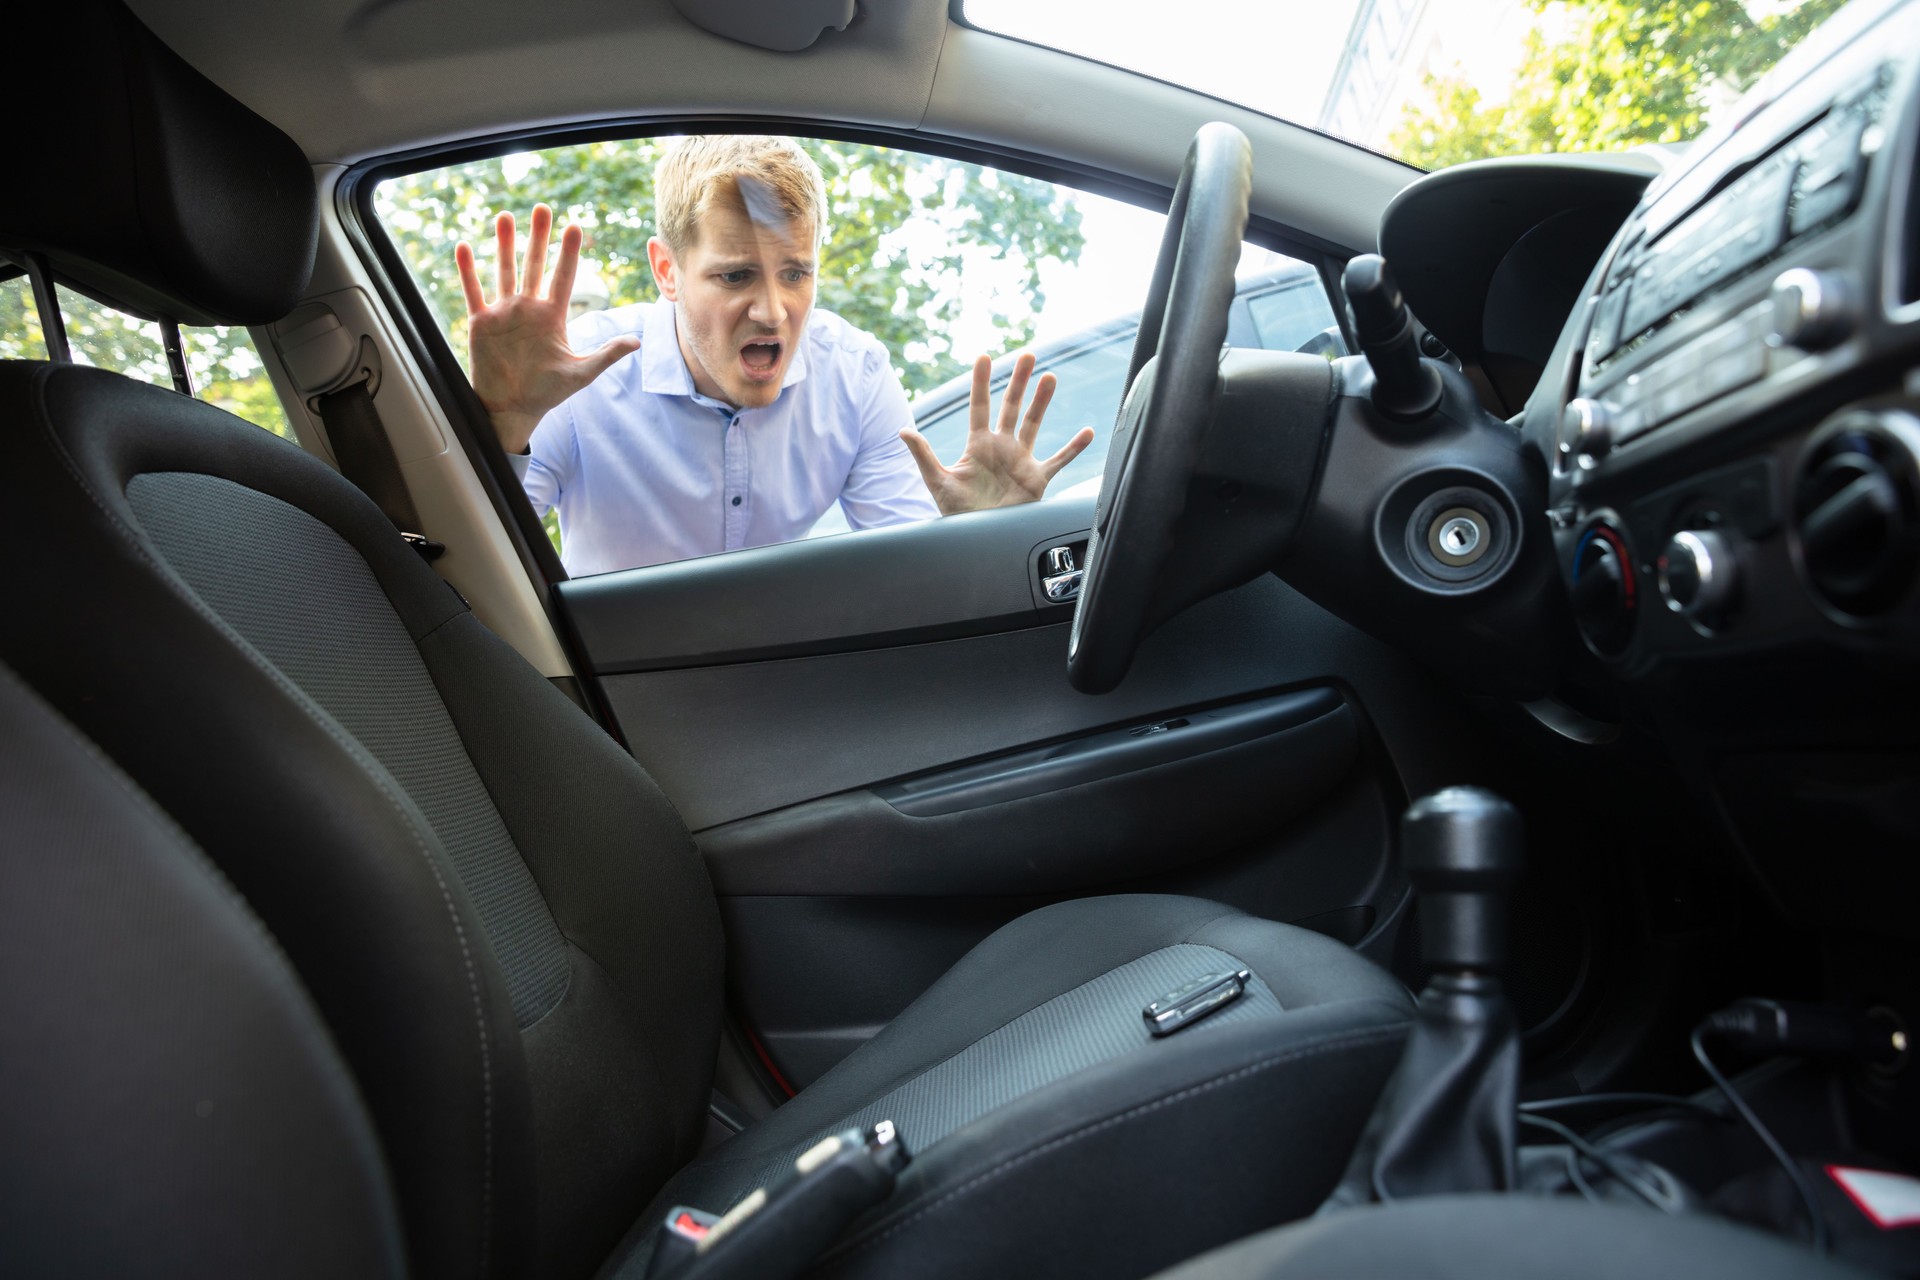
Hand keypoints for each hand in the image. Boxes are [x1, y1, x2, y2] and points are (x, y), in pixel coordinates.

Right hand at [454, 204, 637, 454]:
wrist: (514, 409)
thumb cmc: (547, 392)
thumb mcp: (581, 374)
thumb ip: (606, 355)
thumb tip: (636, 342)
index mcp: (553, 317)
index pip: (564, 277)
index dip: (568, 253)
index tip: (575, 226)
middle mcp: (529, 309)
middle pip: (535, 265)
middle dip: (538, 237)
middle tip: (542, 208)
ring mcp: (504, 313)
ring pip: (504, 271)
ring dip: (504, 245)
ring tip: (505, 216)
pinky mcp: (481, 322)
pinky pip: (474, 292)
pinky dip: (468, 271)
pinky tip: (464, 247)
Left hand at [900, 353, 1093, 515]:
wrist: (979, 540)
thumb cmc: (956, 514)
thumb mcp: (938, 482)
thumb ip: (923, 455)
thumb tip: (903, 431)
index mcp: (978, 445)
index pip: (980, 406)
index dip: (981, 381)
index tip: (984, 357)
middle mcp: (1001, 447)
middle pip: (1011, 406)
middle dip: (1018, 381)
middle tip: (1027, 355)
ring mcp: (1020, 461)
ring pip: (1034, 424)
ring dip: (1042, 401)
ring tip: (1050, 377)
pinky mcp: (1037, 479)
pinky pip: (1059, 460)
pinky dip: (1073, 448)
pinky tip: (1087, 432)